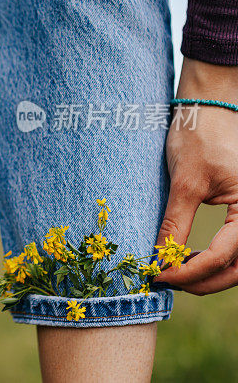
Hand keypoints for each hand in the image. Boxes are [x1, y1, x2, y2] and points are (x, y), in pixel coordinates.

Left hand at [155, 58, 237, 293]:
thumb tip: (160, 260)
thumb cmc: (201, 136)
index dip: (189, 271)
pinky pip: (237, 247)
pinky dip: (216, 260)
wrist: (211, 107)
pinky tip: (189, 258)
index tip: (158, 276)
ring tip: (175, 272)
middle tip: (167, 281)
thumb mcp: (184, 183)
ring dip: (210, 274)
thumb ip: (174, 224)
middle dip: (203, 280)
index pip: (224, 256)